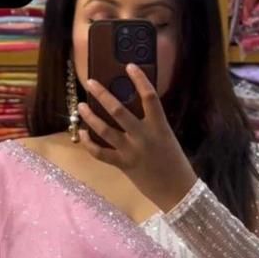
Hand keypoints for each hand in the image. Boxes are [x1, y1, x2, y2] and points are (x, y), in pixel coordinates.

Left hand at [77, 63, 197, 211]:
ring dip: (90, 117)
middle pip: (119, 111)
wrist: (177, 191)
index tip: (129, 66)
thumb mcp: (168, 138)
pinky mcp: (123, 165)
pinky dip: (90, 144)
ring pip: (105, 130)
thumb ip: (152, 125)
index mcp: (160, 126)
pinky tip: (84, 134)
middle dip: (102, 95)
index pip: (150, 97)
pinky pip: (101, 153)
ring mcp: (131, 151)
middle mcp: (144, 136)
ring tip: (81, 106)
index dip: (139, 79)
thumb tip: (135, 112)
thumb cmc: (176, 164)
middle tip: (90, 82)